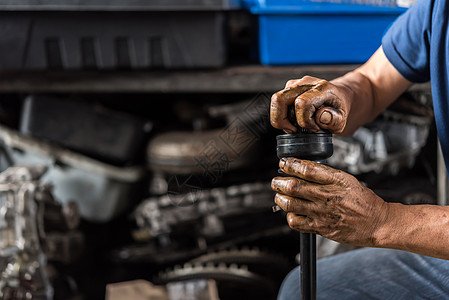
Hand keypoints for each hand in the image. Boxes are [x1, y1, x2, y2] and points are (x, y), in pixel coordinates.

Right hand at [270, 76, 351, 133]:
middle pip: (280, 99)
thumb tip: (320, 117)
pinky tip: (294, 120)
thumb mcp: (343, 119)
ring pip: (276, 101)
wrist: (340, 96)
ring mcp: (295, 84)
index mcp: (322, 88)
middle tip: (294, 130)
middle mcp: (306, 83)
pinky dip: (282, 115)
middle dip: (282, 120)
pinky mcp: (289, 88)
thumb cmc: (339, 108)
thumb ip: (335, 120)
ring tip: (294, 126)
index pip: (301, 103)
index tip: (314, 128)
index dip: (304, 121)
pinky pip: (277, 102)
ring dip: (280, 118)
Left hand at [271, 157, 389, 246]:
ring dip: (281, 198)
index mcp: (335, 181)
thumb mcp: (347, 180)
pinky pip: (297, 223)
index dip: (290, 165)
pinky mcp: (321, 228)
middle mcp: (327, 196)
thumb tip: (304, 166)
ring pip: (291, 204)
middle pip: (294, 186)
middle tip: (276, 181)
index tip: (283, 163)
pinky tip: (291, 213)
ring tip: (279, 195)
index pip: (307, 169)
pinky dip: (290, 217)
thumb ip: (326, 174)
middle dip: (279, 182)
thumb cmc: (363, 201)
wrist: (377, 223)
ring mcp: (322, 213)